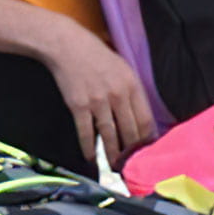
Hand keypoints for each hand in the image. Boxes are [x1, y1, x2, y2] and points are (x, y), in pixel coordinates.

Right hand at [38, 30, 159, 170]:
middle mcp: (117, 95)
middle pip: (130, 132)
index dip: (147, 140)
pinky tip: (91, 158)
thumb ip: (132, 90)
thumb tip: (138, 116)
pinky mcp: (79, 106)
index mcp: (132, 85)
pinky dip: (89, 149)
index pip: (145, 120)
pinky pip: (86, 133)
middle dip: (131, 152)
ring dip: (112, 155)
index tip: (145, 151)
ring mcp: (98, 102)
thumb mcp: (122, 67)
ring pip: (110, 136)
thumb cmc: (96, 55)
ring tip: (115, 168)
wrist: (67, 46)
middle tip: (131, 165)